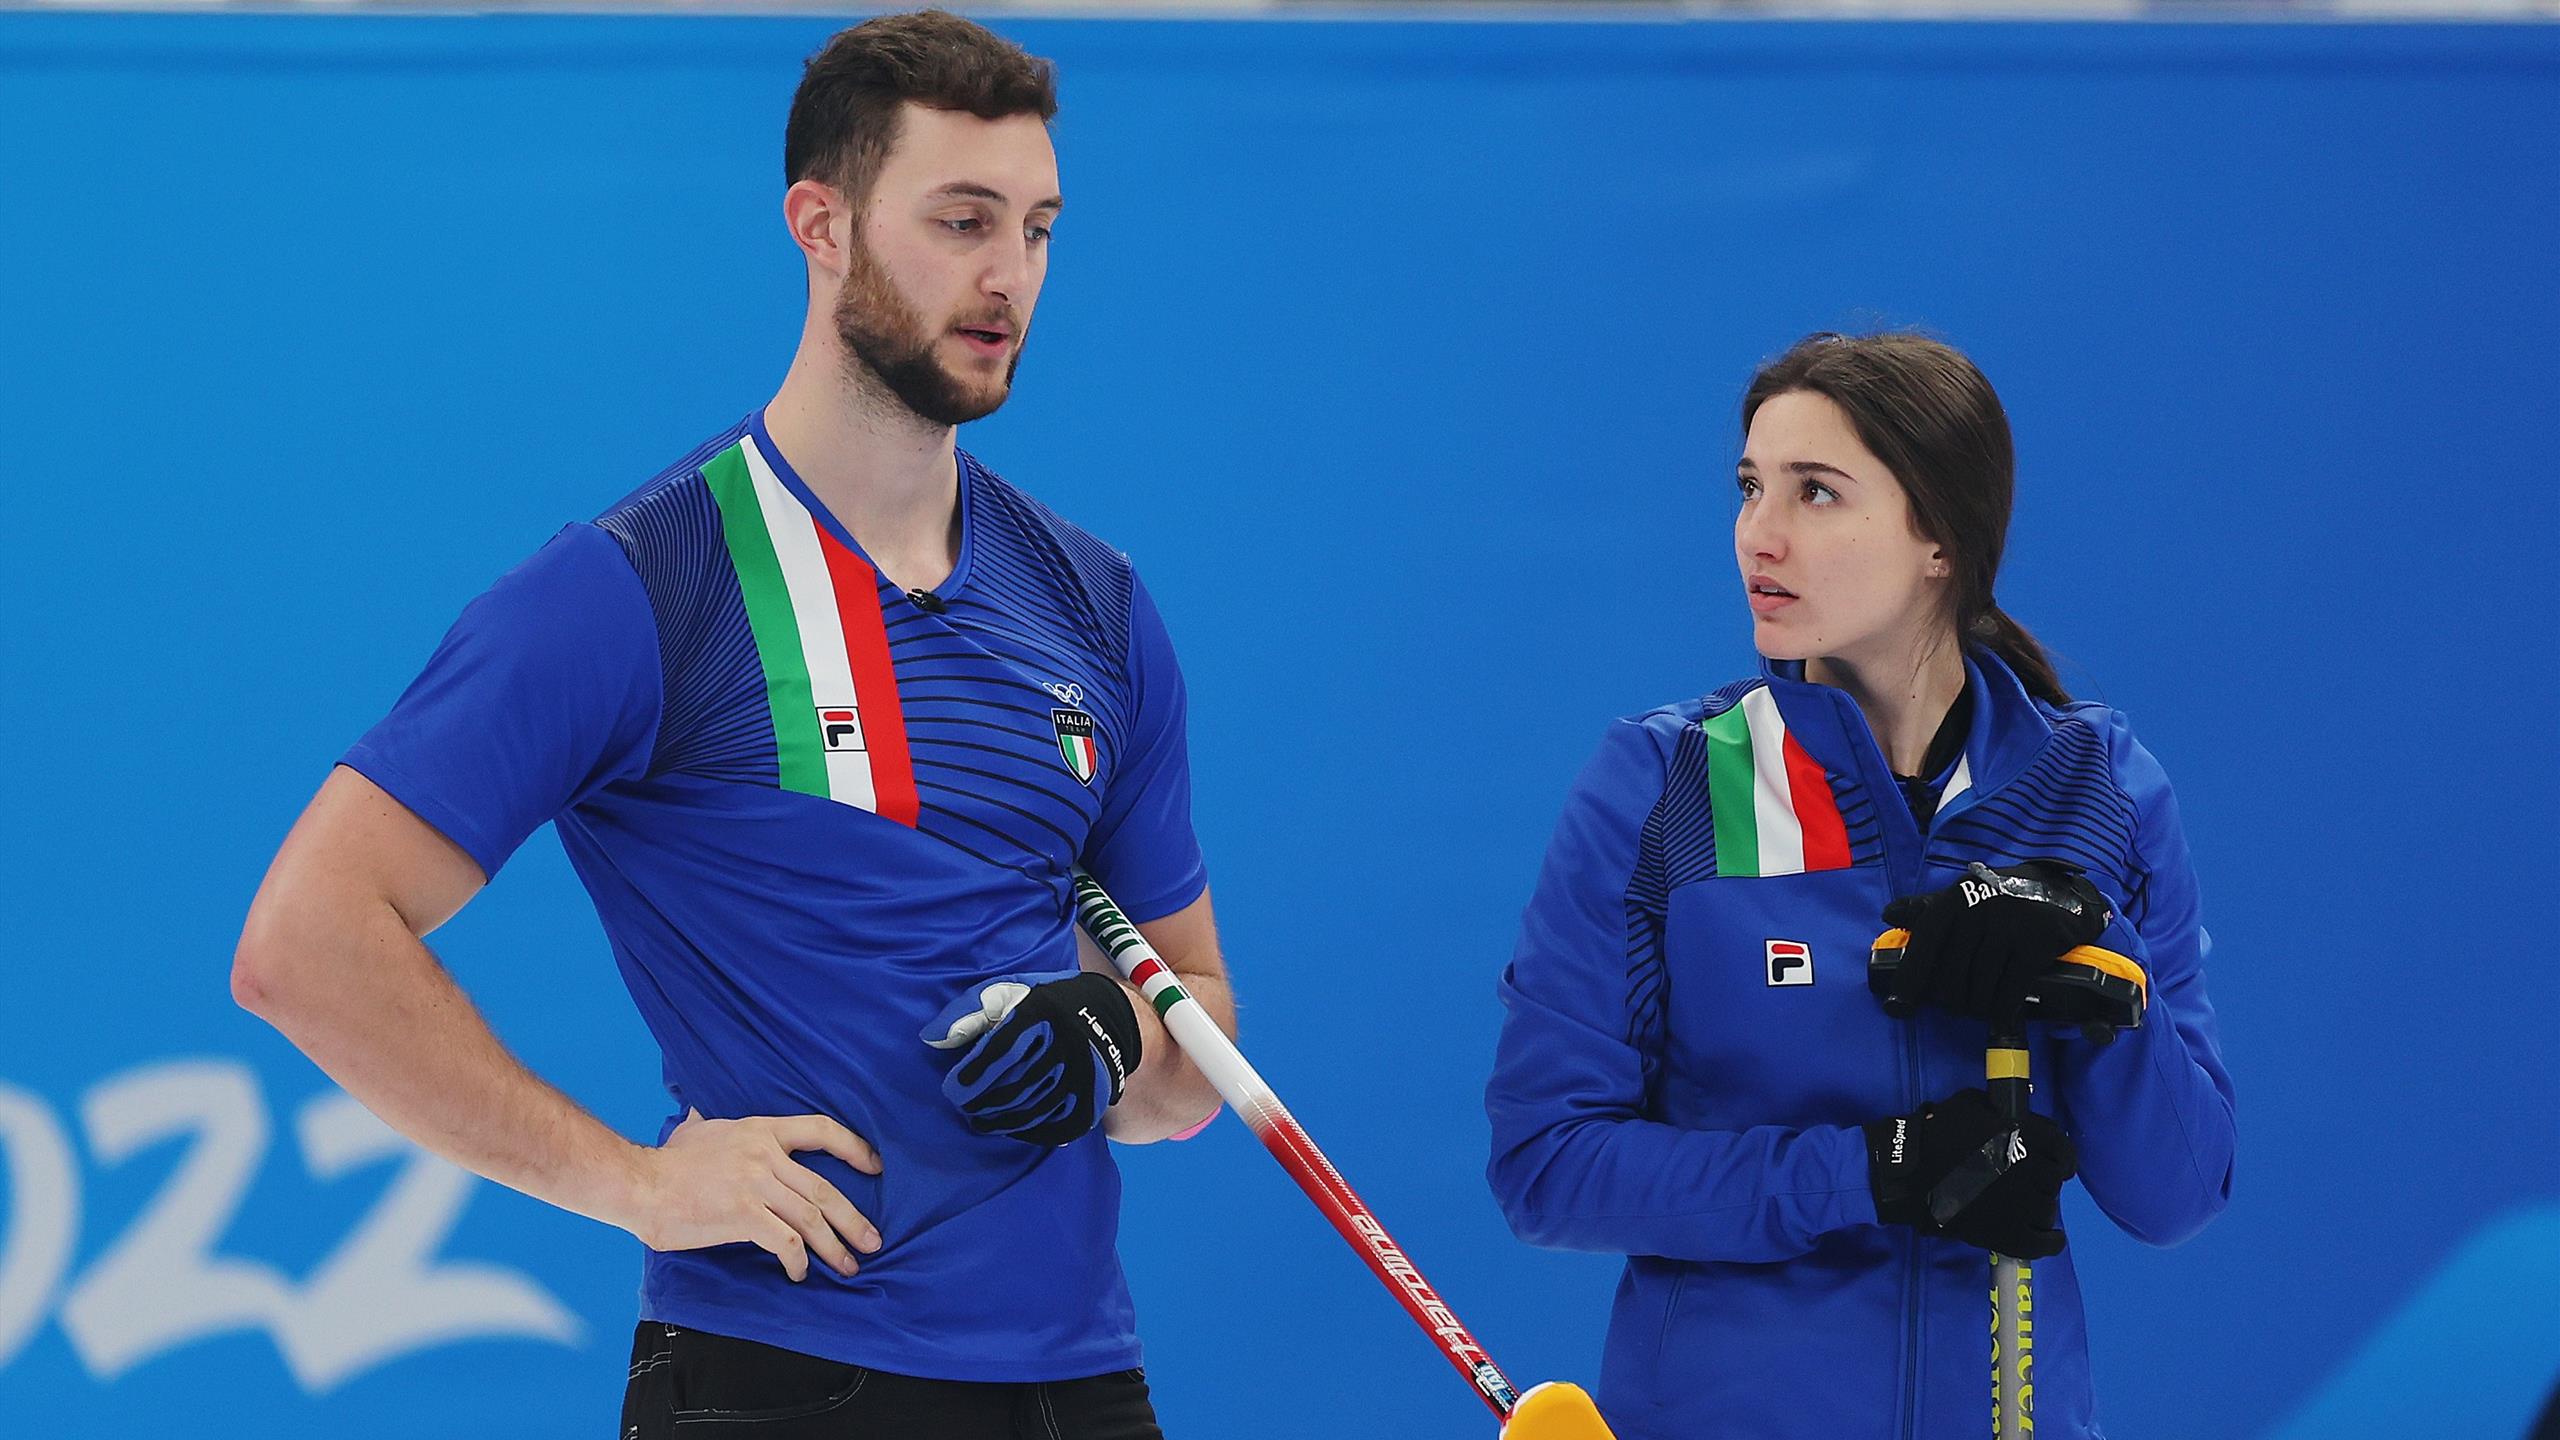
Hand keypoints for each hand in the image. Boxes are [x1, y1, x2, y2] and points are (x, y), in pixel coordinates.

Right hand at [629, 1110, 882, 1281]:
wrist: (640, 1184)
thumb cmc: (668, 1161)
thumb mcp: (699, 1126)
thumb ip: (716, 1119)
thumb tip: (707, 1109)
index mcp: (761, 1130)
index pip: (821, 1129)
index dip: (853, 1147)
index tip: (875, 1166)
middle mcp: (765, 1155)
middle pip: (824, 1188)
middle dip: (853, 1219)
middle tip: (872, 1241)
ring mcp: (756, 1185)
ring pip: (810, 1219)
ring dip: (834, 1247)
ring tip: (849, 1266)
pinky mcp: (743, 1215)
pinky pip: (784, 1242)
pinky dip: (798, 1261)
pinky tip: (800, 1274)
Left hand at [923, 971, 1141, 1146]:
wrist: (1105, 1018)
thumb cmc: (1042, 1005)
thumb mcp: (1005, 994)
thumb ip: (967, 1012)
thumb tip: (930, 1039)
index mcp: (1042, 1012)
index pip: (1001, 1051)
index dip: (973, 1075)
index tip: (953, 1090)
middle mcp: (1066, 1043)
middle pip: (1014, 1086)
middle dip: (982, 1103)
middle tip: (965, 1107)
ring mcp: (1082, 1074)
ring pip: (1032, 1110)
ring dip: (1000, 1122)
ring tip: (981, 1120)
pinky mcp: (1091, 1099)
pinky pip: (1055, 1126)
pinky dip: (1029, 1132)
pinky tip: (1011, 1127)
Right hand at [1864, 1089, 2075, 1258]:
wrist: (1911, 1173)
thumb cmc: (1938, 1133)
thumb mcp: (1972, 1105)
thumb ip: (2001, 1113)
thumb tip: (2015, 1119)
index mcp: (2028, 1137)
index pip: (2063, 1150)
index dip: (2061, 1158)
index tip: (2056, 1164)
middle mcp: (2034, 1170)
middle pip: (2053, 1181)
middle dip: (2040, 1182)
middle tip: (2020, 1183)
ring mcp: (2025, 1206)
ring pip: (2048, 1210)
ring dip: (2039, 1208)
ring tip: (2021, 1208)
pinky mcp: (2012, 1235)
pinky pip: (2045, 1243)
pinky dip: (2051, 1241)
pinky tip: (2049, 1237)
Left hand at [1880, 860, 2111, 1024]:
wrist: (2062, 895)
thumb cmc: (2002, 898)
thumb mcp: (1963, 895)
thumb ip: (1925, 908)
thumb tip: (1888, 915)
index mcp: (1954, 900)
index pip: (1924, 946)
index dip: (1909, 982)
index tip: (1898, 1010)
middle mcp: (1977, 912)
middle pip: (1951, 976)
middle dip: (1951, 1001)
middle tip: (1957, 1006)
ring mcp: (2008, 928)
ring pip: (1980, 987)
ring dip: (1977, 1007)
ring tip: (1978, 1008)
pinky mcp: (2036, 945)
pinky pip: (2010, 990)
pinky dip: (2002, 1008)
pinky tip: (2000, 1013)